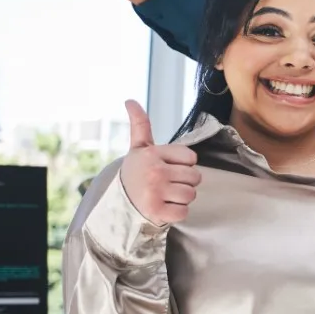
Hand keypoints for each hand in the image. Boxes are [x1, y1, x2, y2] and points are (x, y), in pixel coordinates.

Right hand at [119, 100, 199, 224]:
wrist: (118, 202)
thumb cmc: (136, 172)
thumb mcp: (139, 148)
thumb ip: (140, 124)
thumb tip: (130, 100)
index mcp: (152, 153)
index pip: (192, 158)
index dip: (183, 164)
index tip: (167, 167)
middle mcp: (155, 171)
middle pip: (195, 177)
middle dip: (184, 182)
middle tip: (166, 184)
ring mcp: (156, 192)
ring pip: (191, 194)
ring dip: (182, 198)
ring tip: (165, 195)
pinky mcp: (157, 211)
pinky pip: (184, 212)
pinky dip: (177, 213)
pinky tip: (163, 207)